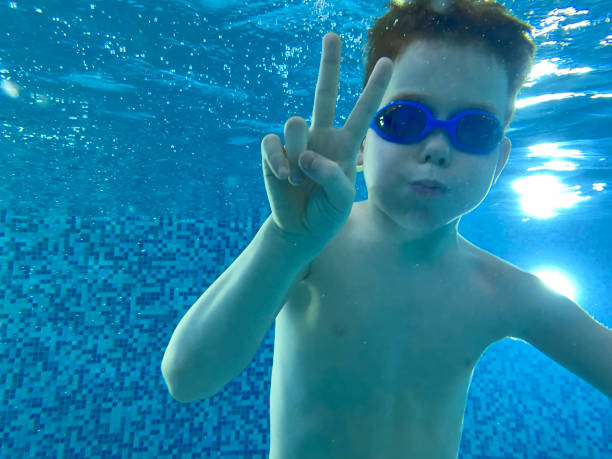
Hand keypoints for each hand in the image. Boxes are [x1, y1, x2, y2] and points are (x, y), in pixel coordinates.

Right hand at [261, 32, 392, 251]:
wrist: (299, 229)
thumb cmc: (326, 213)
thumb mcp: (341, 200)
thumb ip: (332, 176)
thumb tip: (305, 155)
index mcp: (344, 144)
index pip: (362, 112)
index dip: (373, 88)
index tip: (386, 62)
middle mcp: (321, 136)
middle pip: (325, 93)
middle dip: (329, 64)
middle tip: (333, 35)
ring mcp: (296, 142)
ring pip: (296, 124)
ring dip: (299, 156)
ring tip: (301, 181)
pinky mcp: (274, 151)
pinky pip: (273, 142)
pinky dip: (278, 162)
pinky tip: (285, 178)